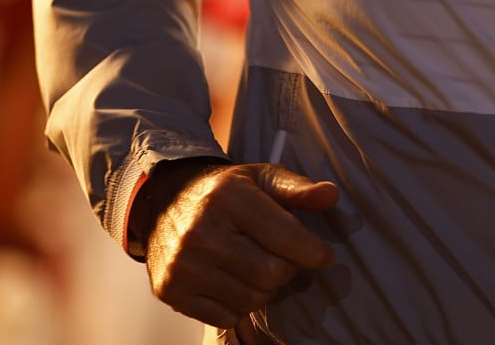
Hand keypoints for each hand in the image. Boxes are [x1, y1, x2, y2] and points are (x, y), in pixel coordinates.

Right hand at [143, 161, 339, 327]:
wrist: (164, 202)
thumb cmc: (223, 191)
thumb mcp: (260, 178)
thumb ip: (297, 188)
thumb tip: (330, 195)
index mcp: (228, 197)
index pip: (285, 237)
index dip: (313, 251)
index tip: (322, 255)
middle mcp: (201, 232)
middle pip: (271, 275)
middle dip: (288, 270)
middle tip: (284, 259)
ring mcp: (183, 265)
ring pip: (251, 299)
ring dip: (265, 289)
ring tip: (258, 266)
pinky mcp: (171, 290)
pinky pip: (226, 317)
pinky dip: (239, 305)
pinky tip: (235, 281)